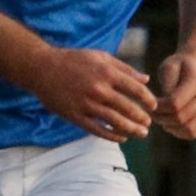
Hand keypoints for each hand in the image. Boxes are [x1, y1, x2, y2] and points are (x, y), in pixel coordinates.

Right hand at [29, 47, 155, 141]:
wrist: (42, 69)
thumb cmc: (74, 60)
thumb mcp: (101, 57)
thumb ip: (125, 68)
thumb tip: (146, 79)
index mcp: (107, 73)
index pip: (135, 89)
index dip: (148, 99)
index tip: (153, 106)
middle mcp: (99, 89)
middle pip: (128, 108)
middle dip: (141, 118)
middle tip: (148, 123)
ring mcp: (86, 104)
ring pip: (115, 121)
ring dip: (131, 129)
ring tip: (141, 133)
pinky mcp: (75, 116)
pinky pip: (97, 130)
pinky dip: (111, 135)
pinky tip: (121, 138)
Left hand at [153, 52, 195, 138]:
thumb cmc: (178, 67)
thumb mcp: (168, 67)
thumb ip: (165, 84)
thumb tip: (161, 104)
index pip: (175, 103)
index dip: (158, 107)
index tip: (149, 104)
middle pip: (181, 118)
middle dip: (161, 118)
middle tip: (152, 113)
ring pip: (188, 129)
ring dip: (169, 126)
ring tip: (161, 118)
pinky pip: (192, 133)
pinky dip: (178, 132)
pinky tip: (169, 122)